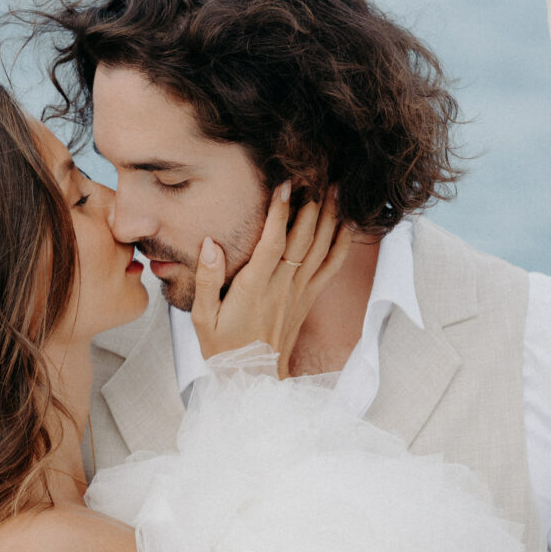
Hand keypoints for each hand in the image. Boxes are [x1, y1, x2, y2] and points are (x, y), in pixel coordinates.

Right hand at [190, 182, 351, 377]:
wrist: (252, 380)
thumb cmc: (223, 349)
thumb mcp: (202, 318)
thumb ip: (209, 280)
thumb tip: (210, 244)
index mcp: (254, 288)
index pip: (272, 242)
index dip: (279, 211)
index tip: (284, 183)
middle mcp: (282, 286)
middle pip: (303, 238)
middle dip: (312, 203)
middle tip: (318, 172)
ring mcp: (299, 293)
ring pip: (321, 248)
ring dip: (331, 216)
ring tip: (337, 187)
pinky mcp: (308, 300)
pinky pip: (331, 268)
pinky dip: (342, 244)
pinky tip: (348, 223)